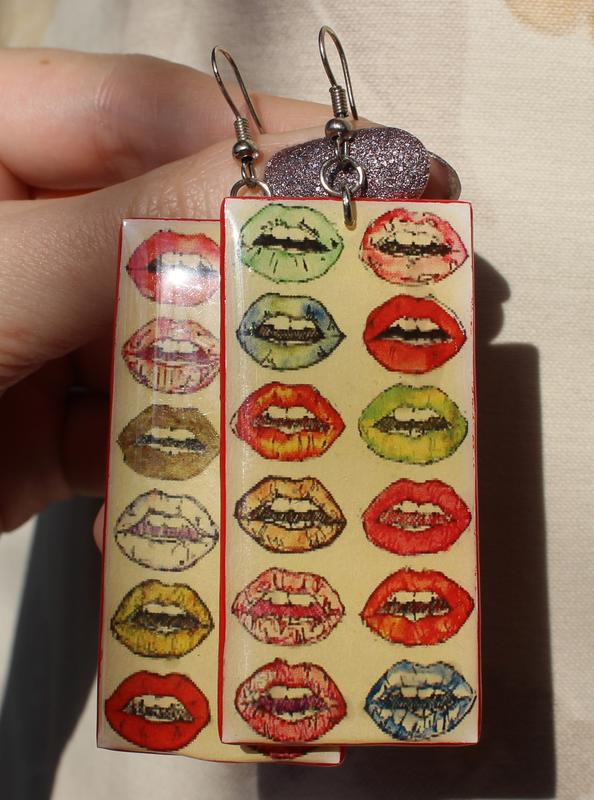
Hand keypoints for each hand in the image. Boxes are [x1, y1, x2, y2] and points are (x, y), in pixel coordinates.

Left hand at [0, 49, 448, 535]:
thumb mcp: (5, 276)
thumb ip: (130, 227)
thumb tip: (279, 174)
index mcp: (1, 151)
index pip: (150, 113)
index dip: (263, 139)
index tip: (368, 167)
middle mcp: (34, 234)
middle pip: (178, 230)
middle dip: (266, 273)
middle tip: (373, 283)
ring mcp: (47, 332)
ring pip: (174, 341)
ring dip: (231, 386)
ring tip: (309, 399)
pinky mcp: (54, 422)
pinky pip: (141, 430)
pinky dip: (178, 464)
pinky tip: (207, 486)